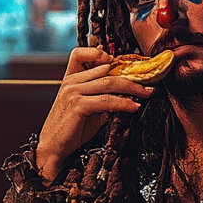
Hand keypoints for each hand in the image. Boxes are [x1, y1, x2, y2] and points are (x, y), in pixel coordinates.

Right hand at [34, 46, 154, 183]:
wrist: (54, 147)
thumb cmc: (71, 129)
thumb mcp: (89, 108)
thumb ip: (102, 96)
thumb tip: (127, 92)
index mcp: (71, 78)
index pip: (82, 54)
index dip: (101, 54)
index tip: (121, 63)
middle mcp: (71, 82)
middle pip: (106, 69)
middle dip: (130, 75)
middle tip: (148, 82)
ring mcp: (73, 92)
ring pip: (109, 83)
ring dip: (132, 87)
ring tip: (146, 93)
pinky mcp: (77, 105)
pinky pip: (106, 100)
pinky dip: (123, 103)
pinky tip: (134, 106)